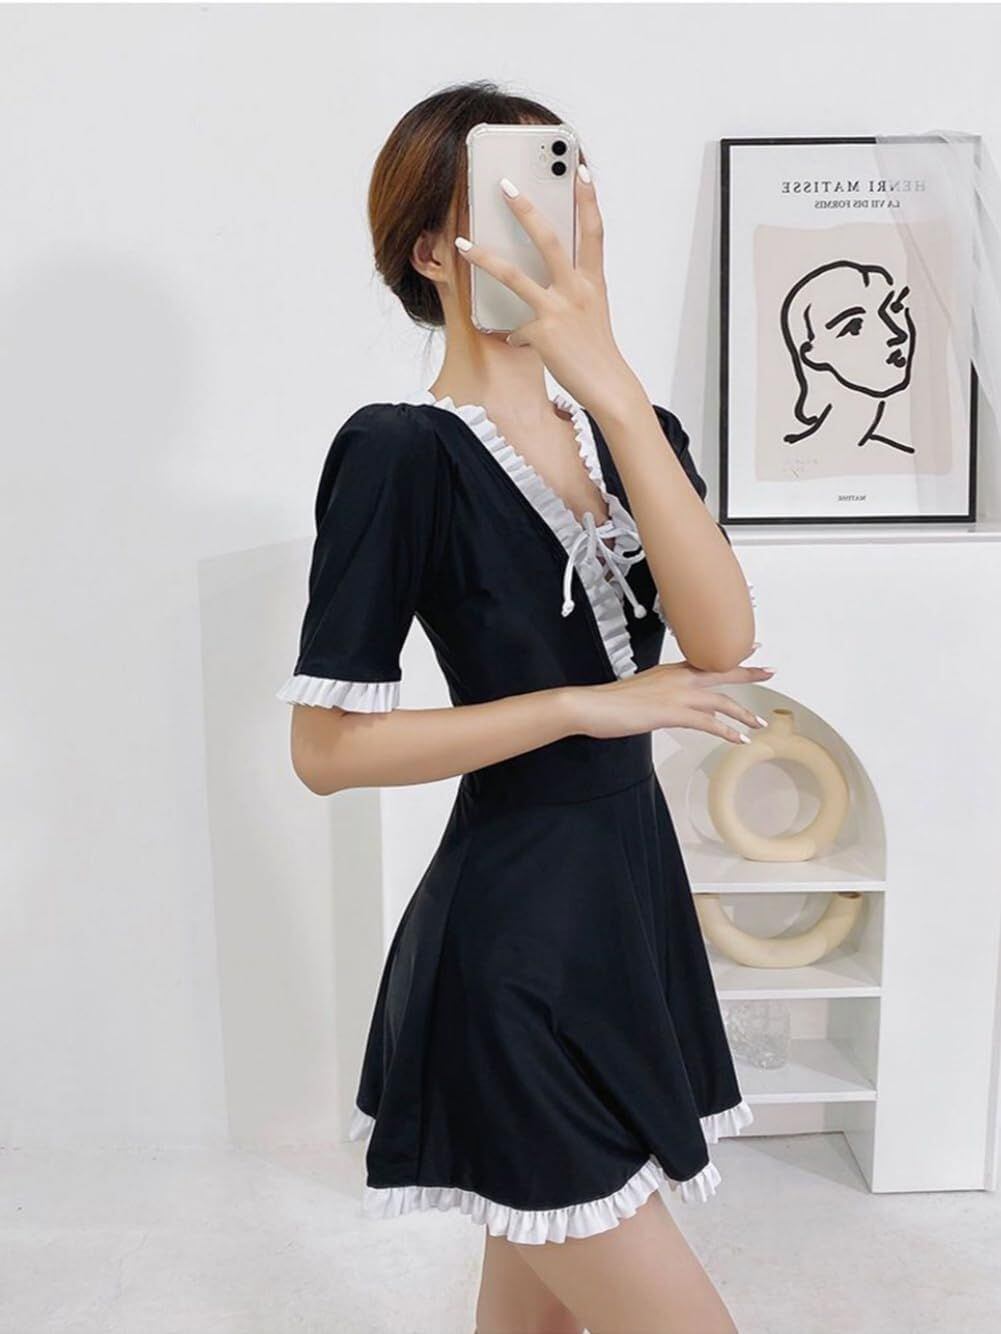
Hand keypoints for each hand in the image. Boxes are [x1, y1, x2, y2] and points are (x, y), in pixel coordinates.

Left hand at [453, 166, 640, 416]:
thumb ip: (568, 300)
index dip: (588, 199)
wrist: (610, 388)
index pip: (593, 231)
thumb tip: (536, 302)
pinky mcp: (543, 333)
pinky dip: (514, 335)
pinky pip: (516, 329)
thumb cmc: (598, 354)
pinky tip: (515, 342)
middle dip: (525, 209)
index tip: (581, 169)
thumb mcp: (590, 317)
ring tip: (462, 242)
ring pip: (515, 275)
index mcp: (593, 282)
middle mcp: (578, 290)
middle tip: (504, 185)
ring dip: (485, 257)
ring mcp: (559, 310)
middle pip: (549, 239)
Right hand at [565, 659, 775, 742]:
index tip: (748, 648)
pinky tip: (738, 739)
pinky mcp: (674, 713)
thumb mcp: (639, 690)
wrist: (592, 705)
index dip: (729, 655)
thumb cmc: (608, 701)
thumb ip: (658, 694)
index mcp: (670, 671)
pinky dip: (727, 732)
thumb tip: (662, 703)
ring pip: (722, 701)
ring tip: (758, 723)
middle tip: (769, 671)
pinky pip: (709, 723)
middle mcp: (678, 678)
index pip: (706, 660)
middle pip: (722, 673)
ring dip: (743, 713)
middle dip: (748, 672)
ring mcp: (678, 695)